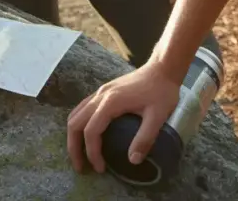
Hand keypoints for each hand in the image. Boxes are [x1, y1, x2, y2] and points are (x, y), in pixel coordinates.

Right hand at [66, 61, 181, 173]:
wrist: (163, 68)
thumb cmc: (162, 91)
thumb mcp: (158, 116)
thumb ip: (145, 138)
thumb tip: (132, 161)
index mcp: (110, 102)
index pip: (91, 132)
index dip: (92, 153)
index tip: (100, 169)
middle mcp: (100, 96)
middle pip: (75, 123)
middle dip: (74, 147)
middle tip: (81, 167)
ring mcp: (100, 91)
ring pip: (76, 114)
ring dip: (74, 136)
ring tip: (81, 154)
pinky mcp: (104, 90)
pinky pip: (83, 108)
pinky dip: (80, 124)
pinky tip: (88, 134)